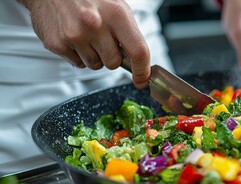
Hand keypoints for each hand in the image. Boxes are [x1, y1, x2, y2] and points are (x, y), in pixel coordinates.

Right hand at [20, 0, 149, 87]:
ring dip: (94, 55)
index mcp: (116, 13)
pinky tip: (74, 36)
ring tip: (87, 34)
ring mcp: (75, 35)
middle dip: (111, 56)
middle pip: (114, 63)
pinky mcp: (58, 43)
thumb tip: (138, 60)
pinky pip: (78, 63)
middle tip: (103, 39)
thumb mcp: (116, 7)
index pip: (138, 51)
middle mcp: (96, 24)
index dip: (142, 70)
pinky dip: (78, 54)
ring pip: (95, 65)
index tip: (142, 79)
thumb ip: (127, 33)